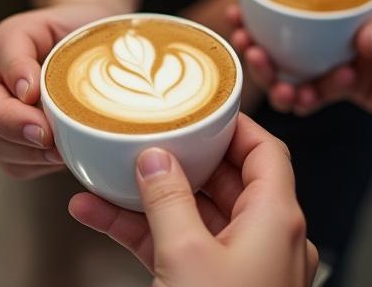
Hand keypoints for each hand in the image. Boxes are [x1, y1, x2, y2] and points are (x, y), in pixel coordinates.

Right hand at [0, 3, 115, 178]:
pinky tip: (60, 157)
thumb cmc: (88, 35)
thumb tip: (27, 90)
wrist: (106, 50)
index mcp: (8, 46)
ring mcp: (2, 112)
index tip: (35, 95)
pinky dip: (36, 165)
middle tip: (46, 135)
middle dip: (11, 124)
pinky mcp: (17, 142)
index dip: (11, 80)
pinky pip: (13, 164)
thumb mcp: (74, 24)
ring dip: (26, 151)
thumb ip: (48, 47)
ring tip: (61, 149)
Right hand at [69, 115, 317, 286]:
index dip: (234, 123)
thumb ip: (168, 198)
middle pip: (224, 179)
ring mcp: (239, 265)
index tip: (200, 107)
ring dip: (148, 197)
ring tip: (106, 175)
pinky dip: (140, 231)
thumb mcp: (185, 255)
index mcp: (275, 219)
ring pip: (193, 213)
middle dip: (180, 158)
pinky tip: (96, 215)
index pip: (265, 151)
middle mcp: (265, 237)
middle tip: (148, 136)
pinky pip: (176, 246)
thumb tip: (155, 158)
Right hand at [228, 0, 371, 143]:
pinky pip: (316, 88)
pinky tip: (299, 102)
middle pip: (300, 18)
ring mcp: (350, 51)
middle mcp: (358, 18)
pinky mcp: (350, 84)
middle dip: (265, 29)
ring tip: (272, 80)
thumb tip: (366, 40)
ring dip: (277, 68)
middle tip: (244, 39)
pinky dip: (303, 97)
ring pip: (300, 55)